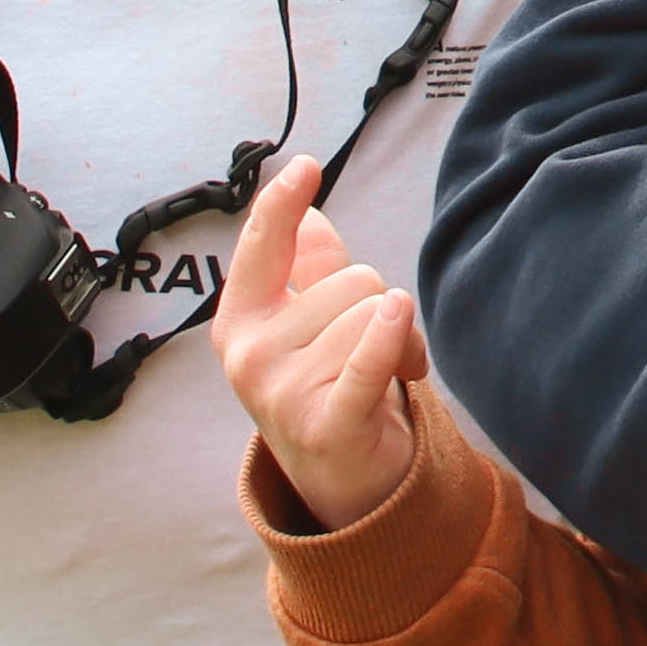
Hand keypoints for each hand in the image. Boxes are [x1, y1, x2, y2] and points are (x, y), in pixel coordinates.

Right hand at [215, 167, 432, 530]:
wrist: (344, 479)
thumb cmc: (327, 387)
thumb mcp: (308, 323)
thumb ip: (306, 266)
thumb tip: (304, 208)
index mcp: (241, 321)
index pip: (261, 246)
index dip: (283, 202)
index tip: (304, 166)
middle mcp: (250, 355)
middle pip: (352, 279)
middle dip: (380, 307)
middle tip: (376, 350)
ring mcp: (281, 393)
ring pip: (375, 313)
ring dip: (402, 340)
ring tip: (390, 374)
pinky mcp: (324, 425)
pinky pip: (370, 357)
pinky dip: (394, 341)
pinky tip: (406, 341)